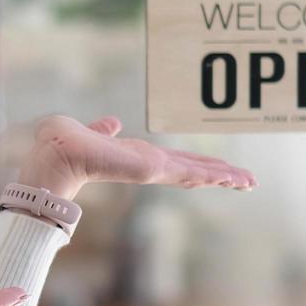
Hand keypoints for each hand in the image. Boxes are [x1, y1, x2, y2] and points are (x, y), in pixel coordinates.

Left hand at [15, 114, 255, 199]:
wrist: (56, 153)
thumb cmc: (66, 143)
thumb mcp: (91, 132)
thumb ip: (103, 130)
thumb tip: (112, 123)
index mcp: (136, 157)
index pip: (176, 161)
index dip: (199, 164)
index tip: (219, 169)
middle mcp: (148, 165)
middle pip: (194, 171)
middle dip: (221, 175)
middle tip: (248, 181)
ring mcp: (152, 170)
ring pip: (197, 174)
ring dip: (225, 177)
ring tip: (250, 182)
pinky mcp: (151, 170)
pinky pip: (188, 173)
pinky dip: (212, 175)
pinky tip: (231, 178)